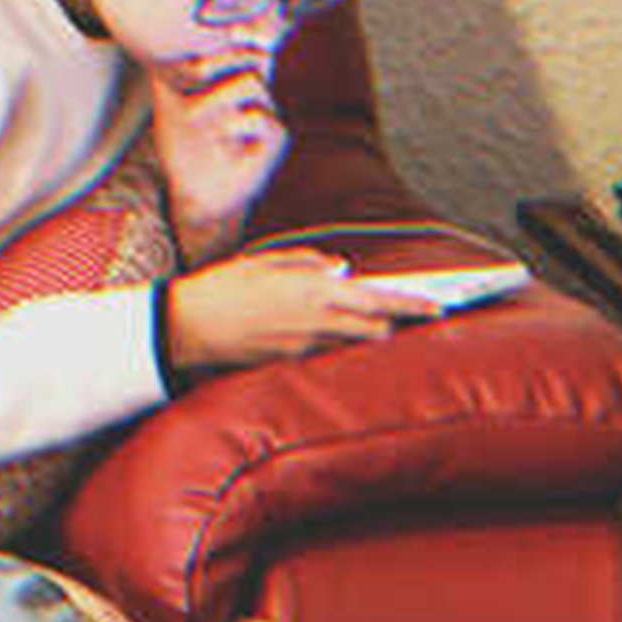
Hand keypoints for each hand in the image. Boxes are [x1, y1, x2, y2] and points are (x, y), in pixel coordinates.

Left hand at [149, 48, 285, 261]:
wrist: (193, 190)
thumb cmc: (183, 143)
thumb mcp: (168, 102)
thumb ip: (164, 69)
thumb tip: (144, 34)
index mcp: (231, 77)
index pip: (242, 41)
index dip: (232, 29)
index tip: (207, 32)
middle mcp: (253, 91)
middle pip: (250, 53)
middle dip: (219, 57)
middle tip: (191, 73)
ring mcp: (265, 114)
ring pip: (251, 84)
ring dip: (216, 97)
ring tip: (191, 115)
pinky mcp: (272, 141)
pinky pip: (263, 120)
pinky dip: (236, 124)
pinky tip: (218, 137)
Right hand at [164, 248, 443, 369]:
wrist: (184, 326)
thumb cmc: (220, 287)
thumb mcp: (263, 260)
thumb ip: (307, 262)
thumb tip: (338, 268)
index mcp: (314, 290)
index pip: (379, 300)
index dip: (411, 305)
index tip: (437, 307)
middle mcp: (315, 320)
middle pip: (374, 328)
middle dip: (390, 323)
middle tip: (400, 318)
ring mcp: (303, 345)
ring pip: (351, 342)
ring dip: (360, 333)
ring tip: (357, 324)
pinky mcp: (288, 361)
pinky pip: (322, 351)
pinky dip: (329, 341)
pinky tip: (314, 333)